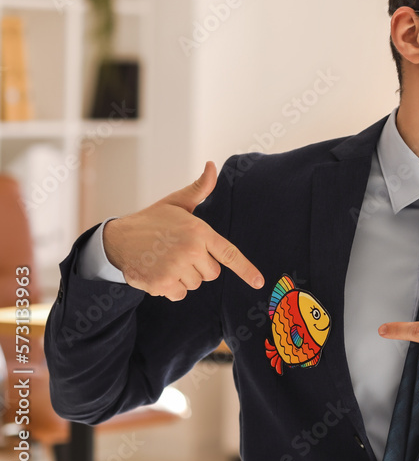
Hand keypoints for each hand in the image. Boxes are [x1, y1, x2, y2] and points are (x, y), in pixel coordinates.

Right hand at [103, 161, 263, 300]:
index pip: (229, 254)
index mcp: (199, 232)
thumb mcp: (178, 202)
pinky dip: (171, 288)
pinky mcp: (162, 284)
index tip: (259, 282)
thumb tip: (212, 165)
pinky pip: (180, 295)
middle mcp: (190, 251)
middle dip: (200, 266)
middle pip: (212, 273)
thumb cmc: (152, 220)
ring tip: (166, 260)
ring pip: (195, 284)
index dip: (246, 269)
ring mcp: (176, 268)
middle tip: (179, 252)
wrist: (117, 239)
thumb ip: (200, 188)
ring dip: (184, 277)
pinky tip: (159, 272)